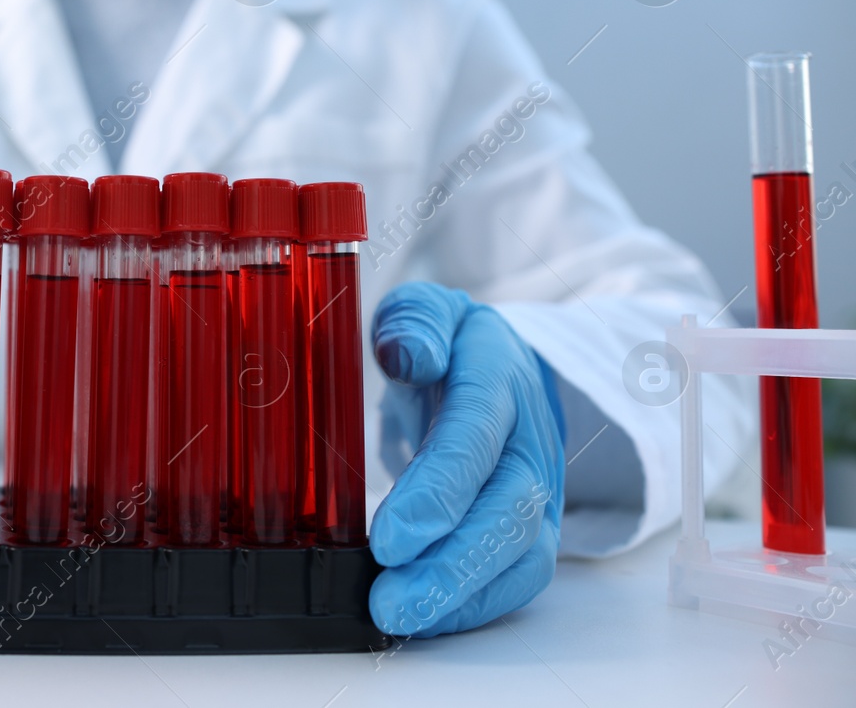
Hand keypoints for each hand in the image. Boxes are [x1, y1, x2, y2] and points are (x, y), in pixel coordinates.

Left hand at [368, 282, 565, 637]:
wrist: (499, 366)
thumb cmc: (448, 344)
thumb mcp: (425, 312)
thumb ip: (415, 324)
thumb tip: (411, 354)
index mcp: (499, 375)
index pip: (476, 438)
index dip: (438, 492)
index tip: (390, 540)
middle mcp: (531, 438)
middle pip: (508, 510)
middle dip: (451, 564)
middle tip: (391, 601)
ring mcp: (541, 488)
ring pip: (521, 554)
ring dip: (462, 595)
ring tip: (401, 619)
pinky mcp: (534, 527)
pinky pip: (517, 577)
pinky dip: (475, 605)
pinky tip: (425, 619)